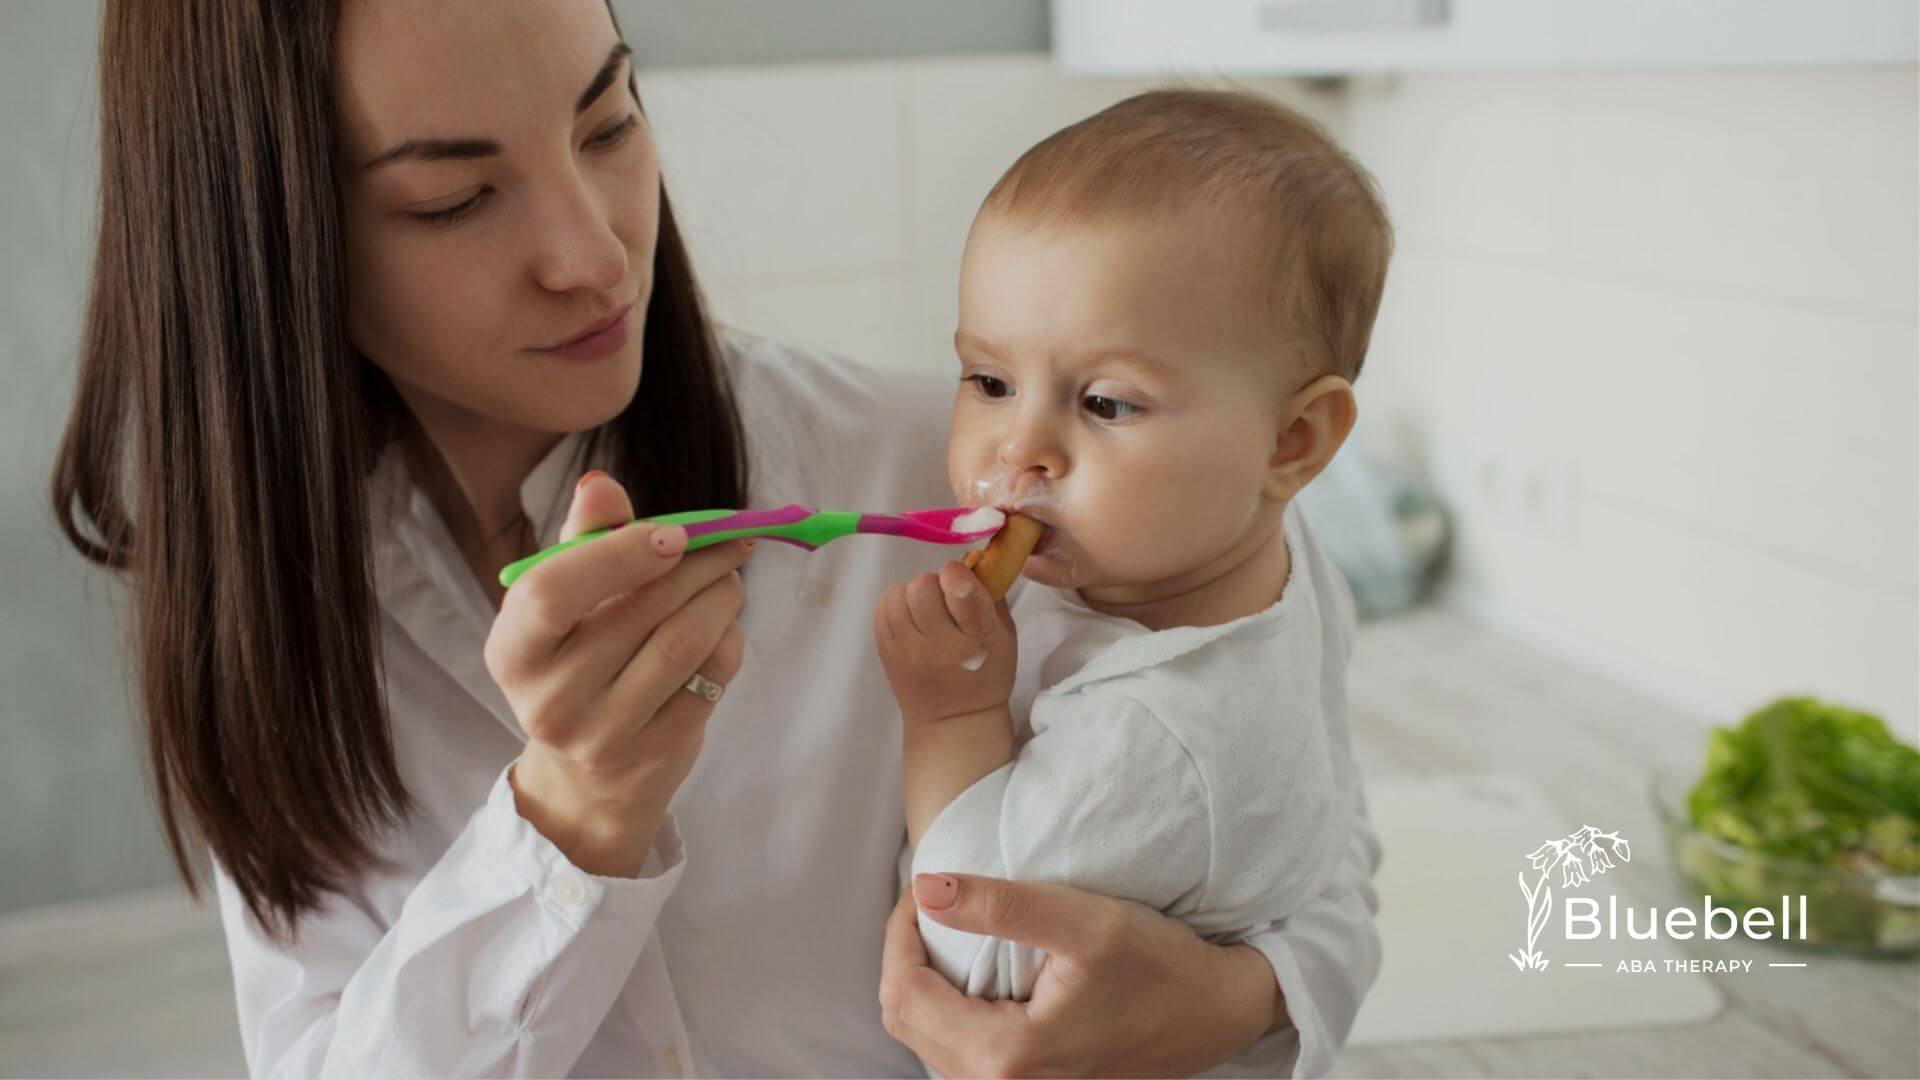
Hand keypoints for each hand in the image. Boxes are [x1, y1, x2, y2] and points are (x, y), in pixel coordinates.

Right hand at [484, 471, 754, 875]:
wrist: (590, 774)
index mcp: (513, 651)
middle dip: (697, 563)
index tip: (673, 533)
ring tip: (730, 575)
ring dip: (722, 595)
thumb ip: (585, 539)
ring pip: (684, 643)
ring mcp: (603, 736)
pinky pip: (711, 678)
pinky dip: (729, 638)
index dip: (618, 554)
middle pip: (638, 612)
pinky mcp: (656, 755)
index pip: (552, 592)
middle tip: (729, 539)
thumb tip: (600, 483)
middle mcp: (548, 700)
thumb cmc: (578, 659)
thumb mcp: (567, 600)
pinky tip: (724, 625)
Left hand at [873, 561, 1015, 721]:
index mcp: (977, 641)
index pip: (959, 592)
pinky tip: (909, 614)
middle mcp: (938, 646)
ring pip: (899, 594)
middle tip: (943, 600)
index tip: (959, 579)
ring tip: (925, 608)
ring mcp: (907, 651)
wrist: (952, 720)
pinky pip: (883, 607)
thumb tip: (972, 559)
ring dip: (913, 592)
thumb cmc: (986, 673)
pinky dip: (896, 601)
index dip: (956, 575)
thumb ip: (991, 596)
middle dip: (934, 584)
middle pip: (922, 587)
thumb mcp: (1005, 637)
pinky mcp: (886, 653)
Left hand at [879, 874, 1283, 1077]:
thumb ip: (1001, 905)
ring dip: (922, 979)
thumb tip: (925, 887)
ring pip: (926, 1037)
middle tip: (928, 902)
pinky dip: (947, 1004)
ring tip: (945, 926)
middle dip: (904, 955)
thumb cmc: (1160, 967)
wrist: (1214, 1013)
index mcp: (1004, 1056)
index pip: (904, 992)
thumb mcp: (1084, 921)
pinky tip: (969, 966)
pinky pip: (955, 1048)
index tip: (923, 884)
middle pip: (905, 1020)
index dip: (900, 931)